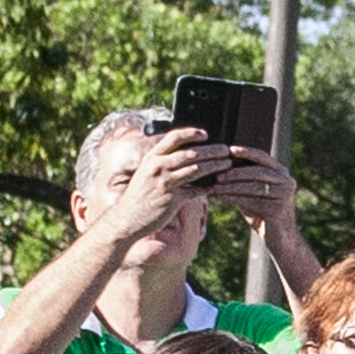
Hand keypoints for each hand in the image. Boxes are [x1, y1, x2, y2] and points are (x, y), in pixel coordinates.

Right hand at [99, 127, 235, 249]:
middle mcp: (158, 167)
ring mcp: (165, 183)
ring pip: (197, 169)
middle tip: (226, 150)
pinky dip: (208, 188)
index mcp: (152, 157)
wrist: (127, 219)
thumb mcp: (146, 174)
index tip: (205, 134)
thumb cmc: (138, 195)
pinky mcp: (173, 199)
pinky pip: (196, 191)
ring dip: (215, 166)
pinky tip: (216, 187)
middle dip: (212, 150)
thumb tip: (187, 156)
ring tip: (227, 164)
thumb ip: (163, 163)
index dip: (191, 133)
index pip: (174, 137)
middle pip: (191, 153)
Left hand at [208, 146, 297, 226]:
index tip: (230, 150)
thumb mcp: (253, 193)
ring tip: (215, 187)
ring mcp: (285, 195)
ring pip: (254, 187)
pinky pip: (252, 201)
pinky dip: (235, 198)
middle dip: (236, 172)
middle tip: (217, 175)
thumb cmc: (262, 213)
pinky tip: (222, 198)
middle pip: (258, 171)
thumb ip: (244, 180)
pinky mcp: (279, 209)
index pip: (264, 157)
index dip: (247, 152)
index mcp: (282, 173)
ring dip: (232, 186)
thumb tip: (220, 168)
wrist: (279, 238)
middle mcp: (287, 181)